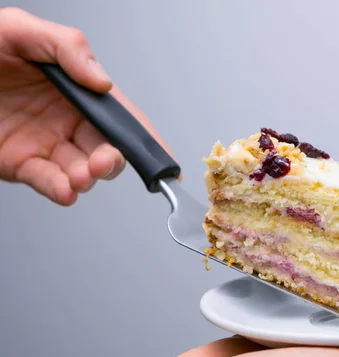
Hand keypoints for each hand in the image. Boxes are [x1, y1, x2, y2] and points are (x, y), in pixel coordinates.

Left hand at [0, 7, 174, 205]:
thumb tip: (103, 82)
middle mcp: (67, 121)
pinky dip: (59, 190)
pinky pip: (46, 181)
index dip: (146, 139)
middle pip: (105, 149)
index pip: (121, 117)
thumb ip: (69, 49)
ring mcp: (45, 144)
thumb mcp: (23, 30)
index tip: (165, 161)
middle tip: (103, 162)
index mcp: (77, 92)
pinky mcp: (19, 163)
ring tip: (81, 178)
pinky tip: (66, 190)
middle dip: (112, 161)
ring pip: (79, 171)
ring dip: (86, 179)